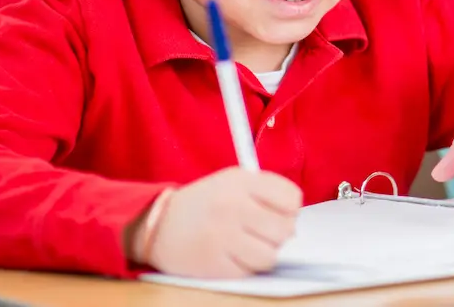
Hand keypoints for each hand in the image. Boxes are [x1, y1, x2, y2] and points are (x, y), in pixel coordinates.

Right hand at [140, 168, 302, 277]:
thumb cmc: (205, 203)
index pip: (291, 198)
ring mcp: (222, 236)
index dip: (290, 209)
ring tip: (249, 244)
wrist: (159, 224)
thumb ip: (266, 193)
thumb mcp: (233, 182)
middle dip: (279, 234)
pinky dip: (245, 266)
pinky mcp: (214, 264)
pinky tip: (232, 254)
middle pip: (285, 230)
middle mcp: (232, 206)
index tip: (280, 212)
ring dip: (264, 253)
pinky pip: (249, 271)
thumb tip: (295, 222)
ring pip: (270, 256)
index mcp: (241, 181)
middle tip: (265, 232)